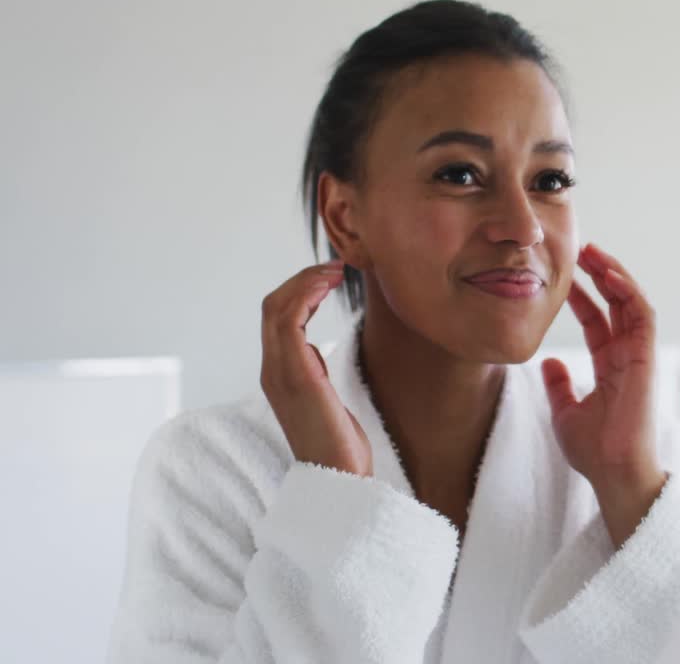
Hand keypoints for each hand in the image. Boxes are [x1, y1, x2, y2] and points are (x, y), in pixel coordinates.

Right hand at [260, 262, 371, 476]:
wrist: (340, 480)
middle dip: (303, 278)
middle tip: (337, 266)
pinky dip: (306, 295)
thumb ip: (314, 372)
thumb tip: (316, 349)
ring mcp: (280, 373)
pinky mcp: (296, 376)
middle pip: (273, 306)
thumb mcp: (326, 397)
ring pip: (277, 308)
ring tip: (335, 271)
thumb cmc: (339, 444)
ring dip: (306, 281)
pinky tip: (329, 287)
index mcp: (279, 373)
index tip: (331, 276)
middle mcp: (272, 370)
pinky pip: (288, 322)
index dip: (300, 290)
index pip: (277, 318)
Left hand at [542, 244, 665, 545]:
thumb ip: (559, 386)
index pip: (598, 322)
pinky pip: (642, 316)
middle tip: (580, 250)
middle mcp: (628, 357)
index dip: (583, 298)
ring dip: (615, 275)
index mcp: (611, 368)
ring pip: (632, 303)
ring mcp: (640, 356)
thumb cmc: (595, 452)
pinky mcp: (648, 358)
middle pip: (617, 305)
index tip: (564, 278)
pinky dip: (629, 292)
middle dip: (600, 276)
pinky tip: (610, 275)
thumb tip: (548, 363)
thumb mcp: (565, 413)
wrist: (613, 474)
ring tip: (593, 253)